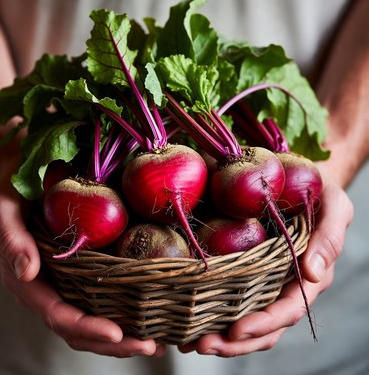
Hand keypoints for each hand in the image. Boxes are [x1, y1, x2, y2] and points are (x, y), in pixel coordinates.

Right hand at [0, 163, 164, 357]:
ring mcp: (66, 281)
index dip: (86, 327)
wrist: (20, 176)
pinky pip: (101, 297)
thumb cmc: (12, 188)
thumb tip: (26, 272)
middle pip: (78, 327)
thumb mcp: (4, 207)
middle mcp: (47, 286)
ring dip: (122, 336)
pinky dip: (123, 311)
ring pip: (92, 319)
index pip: (57, 312)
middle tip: (148, 346)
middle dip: (113, 342)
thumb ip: (11, 238)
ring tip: (155, 341)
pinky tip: (147, 314)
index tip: (116, 332)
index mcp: (27, 279)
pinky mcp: (81, 270)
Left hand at [178, 166, 352, 356]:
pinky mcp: (244, 267)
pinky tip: (189, 318)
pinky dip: (211, 311)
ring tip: (188, 342)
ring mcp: (263, 278)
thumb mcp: (334, 206)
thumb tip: (314, 273)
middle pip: (263, 325)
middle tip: (201, 344)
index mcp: (307, 275)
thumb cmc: (318, 190)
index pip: (288, 308)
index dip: (264, 323)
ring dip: (218, 335)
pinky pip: (230, 295)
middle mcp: (283, 283)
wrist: (297, 178)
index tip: (236, 331)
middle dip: (233, 340)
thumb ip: (329, 238)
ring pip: (244, 317)